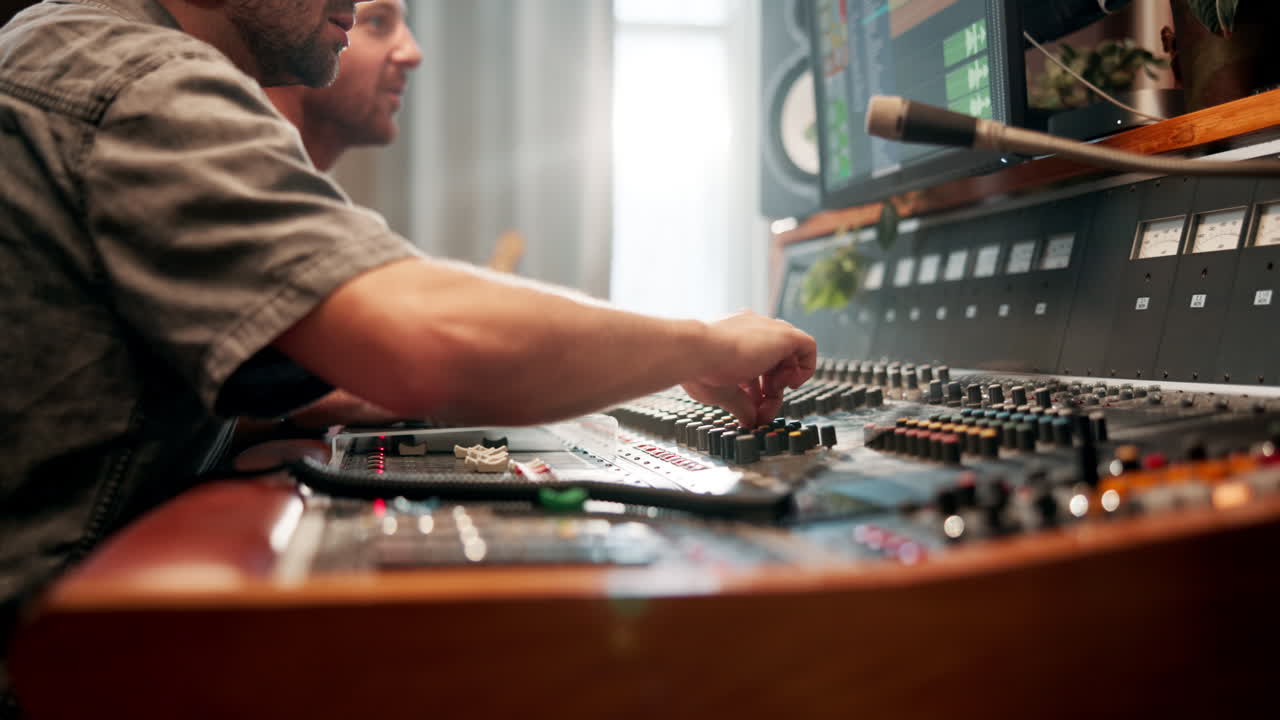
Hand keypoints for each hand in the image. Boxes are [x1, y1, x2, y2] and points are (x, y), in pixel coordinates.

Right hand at [680, 311, 816, 426]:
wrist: (693, 351)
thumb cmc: (697, 368)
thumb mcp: (722, 392)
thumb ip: (740, 405)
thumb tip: (749, 420)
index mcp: (732, 339)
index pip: (755, 363)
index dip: (757, 389)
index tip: (750, 405)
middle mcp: (750, 330)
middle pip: (773, 361)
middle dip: (770, 390)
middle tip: (760, 408)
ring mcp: (767, 329)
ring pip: (790, 355)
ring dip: (782, 383)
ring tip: (770, 396)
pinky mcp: (783, 335)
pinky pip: (808, 346)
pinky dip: (805, 368)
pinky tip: (791, 383)